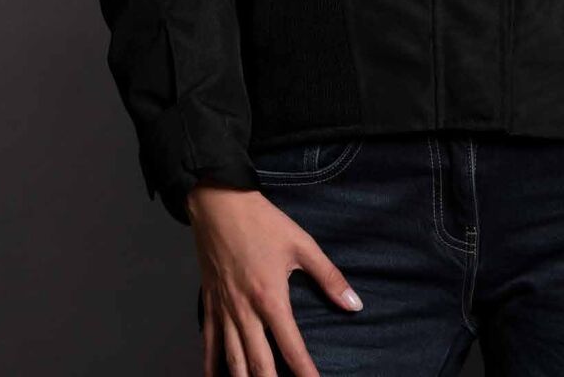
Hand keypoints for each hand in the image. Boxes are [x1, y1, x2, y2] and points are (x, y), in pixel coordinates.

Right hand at [187, 182, 363, 375]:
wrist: (220, 204)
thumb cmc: (262, 222)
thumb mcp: (301, 244)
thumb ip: (329, 277)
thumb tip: (354, 304)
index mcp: (271, 298)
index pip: (292, 347)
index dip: (305, 372)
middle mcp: (245, 311)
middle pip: (259, 364)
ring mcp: (224, 311)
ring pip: (232, 361)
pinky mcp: (209, 305)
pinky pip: (209, 344)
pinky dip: (211, 367)